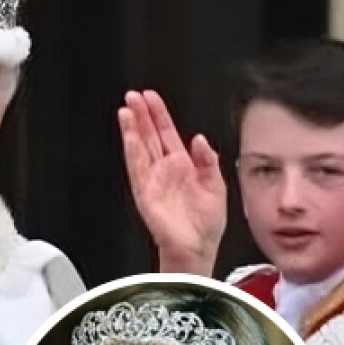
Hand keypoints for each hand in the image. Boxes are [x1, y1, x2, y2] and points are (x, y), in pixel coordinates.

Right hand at [119, 91, 226, 275]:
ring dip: (132, 128)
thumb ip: (208, 161)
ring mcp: (153, 180)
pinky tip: (129, 133)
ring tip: (126, 109)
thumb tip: (200, 140)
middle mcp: (165, 170)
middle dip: (141, 114)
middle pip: (150, 135)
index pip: (167, 133)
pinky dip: (132, 149)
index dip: (159, 114)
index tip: (151, 98)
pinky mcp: (145, 192)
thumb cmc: (207, 225)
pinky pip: (136, 166)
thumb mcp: (217, 186)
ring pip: (140, 147)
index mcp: (183, 166)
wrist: (198, 249)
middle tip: (133, 96)